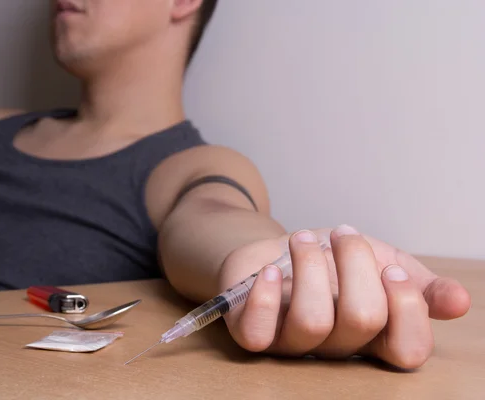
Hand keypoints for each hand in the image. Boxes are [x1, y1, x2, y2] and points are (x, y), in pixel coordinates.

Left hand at [218, 225, 470, 368]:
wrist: (283, 249)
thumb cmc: (335, 261)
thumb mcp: (384, 263)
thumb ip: (421, 284)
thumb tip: (461, 302)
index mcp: (376, 336)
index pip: (409, 351)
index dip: (407, 307)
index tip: (392, 268)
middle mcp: (338, 348)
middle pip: (362, 319)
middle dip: (356, 262)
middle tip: (344, 234)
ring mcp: (294, 344)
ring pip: (312, 321)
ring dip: (311, 266)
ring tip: (304, 239)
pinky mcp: (256, 333)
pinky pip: (259, 333)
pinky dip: (266, 296)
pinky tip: (271, 270)